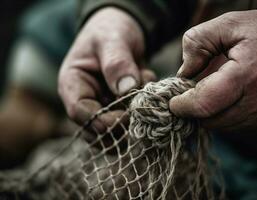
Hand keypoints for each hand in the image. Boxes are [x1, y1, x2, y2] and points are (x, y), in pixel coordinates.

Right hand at [59, 8, 154, 131]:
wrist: (121, 31)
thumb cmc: (110, 31)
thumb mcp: (111, 40)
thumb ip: (117, 63)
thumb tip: (126, 90)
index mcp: (72, 85)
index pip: (80, 113)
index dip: (103, 120)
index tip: (128, 115)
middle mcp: (86, 100)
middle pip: (97, 130)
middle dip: (122, 123)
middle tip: (142, 104)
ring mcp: (104, 106)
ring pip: (116, 130)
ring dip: (135, 115)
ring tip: (144, 83)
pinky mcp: (120, 108)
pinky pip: (132, 120)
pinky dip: (144, 107)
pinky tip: (146, 82)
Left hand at [170, 10, 256, 130]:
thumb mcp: (229, 24)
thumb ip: (198, 43)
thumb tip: (184, 72)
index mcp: (245, 75)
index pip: (203, 105)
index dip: (182, 106)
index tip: (172, 101)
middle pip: (209, 121)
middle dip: (192, 111)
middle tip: (186, 95)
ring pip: (221, 127)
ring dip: (207, 114)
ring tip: (204, 94)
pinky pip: (235, 125)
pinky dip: (222, 115)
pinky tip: (222, 98)